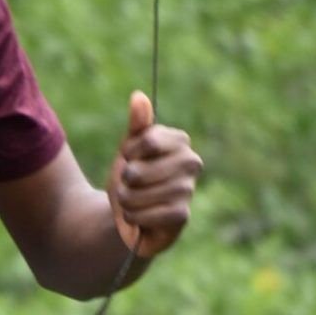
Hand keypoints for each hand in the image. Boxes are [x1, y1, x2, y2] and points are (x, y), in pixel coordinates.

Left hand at [107, 90, 202, 260]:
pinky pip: (145, 214)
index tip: (132, 159)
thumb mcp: (129, 149)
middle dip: (124, 182)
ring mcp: (188, 189)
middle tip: (133, 185)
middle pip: (136, 171)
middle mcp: (191, 162)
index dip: (129, 153)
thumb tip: (138, 97)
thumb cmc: (131, 179)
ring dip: (126, 201)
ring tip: (136, 202)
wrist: (130, 216)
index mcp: (179, 141)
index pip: (146, 141)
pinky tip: (141, 217)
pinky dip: (134, 217)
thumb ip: (136, 125)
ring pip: (136, 195)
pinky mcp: (182, 215)